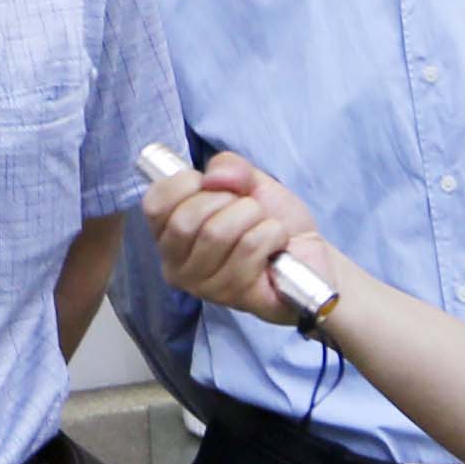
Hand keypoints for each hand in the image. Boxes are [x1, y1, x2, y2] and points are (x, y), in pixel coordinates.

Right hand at [146, 145, 346, 326]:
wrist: (309, 252)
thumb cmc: (269, 219)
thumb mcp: (246, 180)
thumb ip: (227, 166)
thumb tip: (216, 178)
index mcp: (168, 236)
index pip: (155, 204)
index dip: (187, 183)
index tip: (216, 187)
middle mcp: (177, 267)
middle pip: (185, 220)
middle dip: (227, 201)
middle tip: (246, 210)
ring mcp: (204, 287)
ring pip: (218, 233)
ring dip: (254, 217)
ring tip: (263, 227)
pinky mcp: (236, 297)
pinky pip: (249, 247)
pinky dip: (272, 233)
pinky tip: (276, 246)